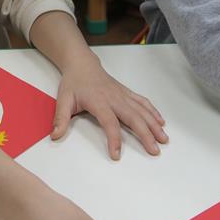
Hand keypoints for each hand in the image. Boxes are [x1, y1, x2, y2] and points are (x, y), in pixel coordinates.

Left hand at [51, 56, 166, 159]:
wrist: (82, 64)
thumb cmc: (73, 83)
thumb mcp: (63, 100)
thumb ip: (60, 119)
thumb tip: (55, 136)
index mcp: (99, 101)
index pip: (109, 122)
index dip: (114, 139)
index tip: (117, 155)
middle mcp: (114, 98)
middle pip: (133, 117)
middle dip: (145, 134)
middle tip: (154, 150)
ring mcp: (123, 95)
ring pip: (142, 110)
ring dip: (154, 125)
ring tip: (164, 139)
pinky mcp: (126, 93)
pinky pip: (143, 102)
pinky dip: (153, 112)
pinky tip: (161, 122)